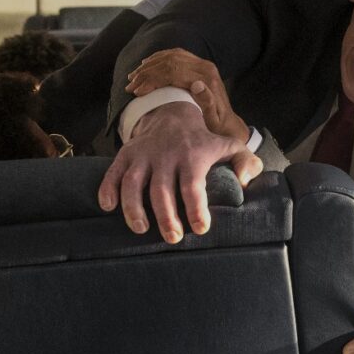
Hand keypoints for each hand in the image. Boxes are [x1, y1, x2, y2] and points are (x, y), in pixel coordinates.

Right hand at [98, 102, 260, 242]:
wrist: (173, 115)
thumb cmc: (204, 141)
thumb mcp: (230, 146)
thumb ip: (247, 162)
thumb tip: (244, 182)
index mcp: (193, 157)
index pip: (193, 185)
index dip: (196, 208)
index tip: (201, 228)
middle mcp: (166, 156)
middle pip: (162, 189)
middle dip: (166, 216)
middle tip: (172, 238)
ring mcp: (143, 155)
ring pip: (133, 182)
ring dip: (134, 207)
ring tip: (141, 229)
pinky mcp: (125, 154)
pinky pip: (112, 172)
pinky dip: (107, 189)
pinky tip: (107, 208)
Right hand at [126, 49, 248, 142]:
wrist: (228, 123)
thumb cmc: (217, 126)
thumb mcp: (212, 120)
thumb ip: (207, 102)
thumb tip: (196, 84)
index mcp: (207, 79)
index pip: (173, 72)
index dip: (152, 80)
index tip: (136, 91)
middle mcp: (206, 67)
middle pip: (170, 62)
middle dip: (147, 73)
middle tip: (130, 86)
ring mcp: (203, 64)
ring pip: (170, 56)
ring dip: (149, 65)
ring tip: (133, 78)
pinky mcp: (199, 64)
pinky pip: (175, 54)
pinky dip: (159, 58)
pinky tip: (146, 64)